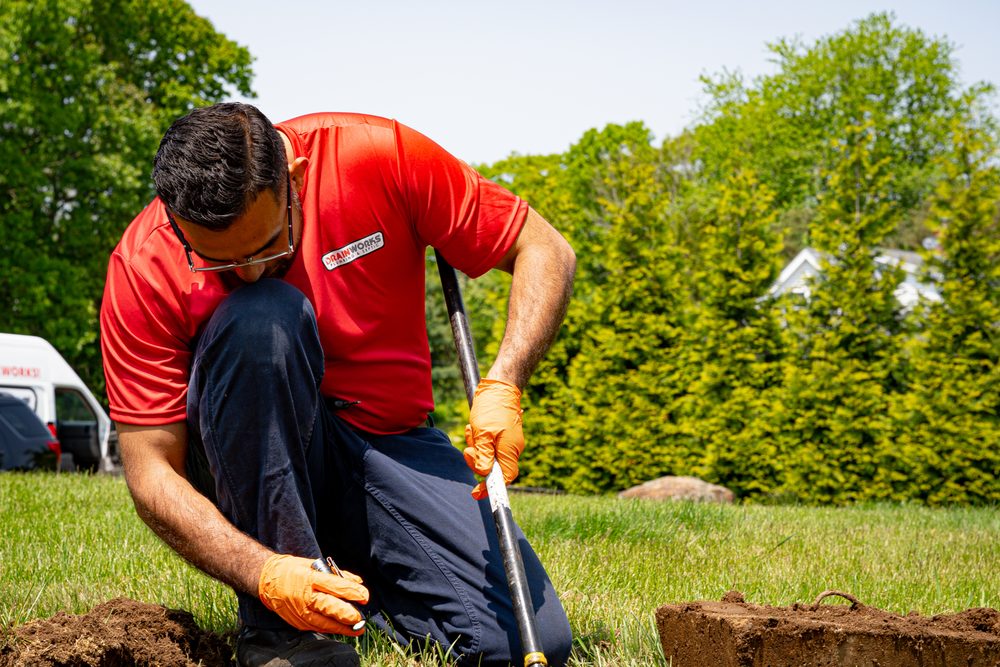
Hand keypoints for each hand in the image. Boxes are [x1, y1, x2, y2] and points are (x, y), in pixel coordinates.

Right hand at [257, 554, 368, 634]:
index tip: (365, 596)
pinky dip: (331, 628)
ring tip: (357, 628)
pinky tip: (342, 628)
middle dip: (346, 613)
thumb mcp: (314, 565)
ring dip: (342, 627)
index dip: (351, 591)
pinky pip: (317, 627)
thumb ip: (337, 575)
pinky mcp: (298, 622)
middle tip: (359, 617)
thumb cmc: (293, 570)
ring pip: (324, 623)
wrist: (267, 580)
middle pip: (329, 607)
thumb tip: (357, 581)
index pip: (334, 586)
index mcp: (309, 578)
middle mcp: (304, 596)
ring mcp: (300, 611)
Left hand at [463, 378, 523, 499]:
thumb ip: (483, 455)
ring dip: (476, 446)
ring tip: (472, 429)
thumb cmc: (491, 409)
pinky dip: (480, 439)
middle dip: (477, 459)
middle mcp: (512, 449)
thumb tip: (484, 473)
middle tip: (468, 447)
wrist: (500, 387)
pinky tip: (475, 427)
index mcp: (510, 451)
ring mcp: (509, 442)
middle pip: (493, 467)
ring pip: (489, 454)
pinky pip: (489, 444)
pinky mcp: (504, 435)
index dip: (490, 488)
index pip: (503, 478)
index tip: (476, 493)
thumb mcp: (482, 433)